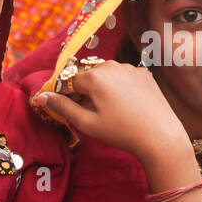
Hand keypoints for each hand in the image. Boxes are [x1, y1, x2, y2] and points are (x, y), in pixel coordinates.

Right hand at [35, 60, 187, 166]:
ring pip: (107, 75)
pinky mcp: (144, 74)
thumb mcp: (87, 123)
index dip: (69, 97)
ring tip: (112, 111)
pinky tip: (128, 106)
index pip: (70, 82)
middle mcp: (112, 65)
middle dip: (86, 91)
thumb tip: (40, 96)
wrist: (160, 135)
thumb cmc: (121, 132)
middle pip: (89, 76)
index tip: (74, 111)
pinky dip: (120, 88)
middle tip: (93, 114)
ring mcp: (130, 68)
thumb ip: (62, 107)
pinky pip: (124, 77)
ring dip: (103, 89)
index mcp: (94, 76)